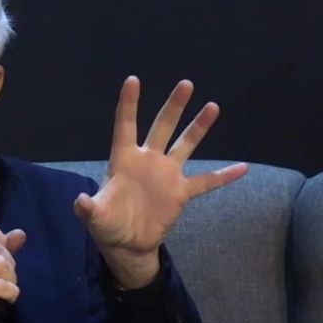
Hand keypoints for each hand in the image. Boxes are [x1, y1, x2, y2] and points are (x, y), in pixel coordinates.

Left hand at [74, 76, 247, 287]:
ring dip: (198, 127)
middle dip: (173, 106)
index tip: (132, 80)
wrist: (128, 243)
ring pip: (185, 145)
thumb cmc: (107, 225)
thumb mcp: (95, 216)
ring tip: (212, 107)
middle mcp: (148, 161)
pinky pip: (205, 182)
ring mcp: (166, 174)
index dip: (129, 104)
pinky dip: (224, 177)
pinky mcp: (180, 192)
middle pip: (162, 127)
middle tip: (186, 84)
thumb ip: (88, 208)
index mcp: (124, 160)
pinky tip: (243, 167)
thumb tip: (80, 202)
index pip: (126, 126)